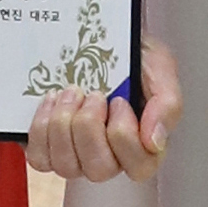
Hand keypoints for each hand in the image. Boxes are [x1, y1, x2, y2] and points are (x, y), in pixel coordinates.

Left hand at [28, 36, 182, 183]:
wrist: (100, 37)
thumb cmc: (132, 58)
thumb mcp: (160, 68)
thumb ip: (167, 103)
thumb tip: (155, 141)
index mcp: (143, 146)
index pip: (139, 167)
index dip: (124, 135)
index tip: (120, 101)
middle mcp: (110, 158)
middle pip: (99, 169)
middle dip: (89, 126)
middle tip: (93, 94)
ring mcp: (77, 158)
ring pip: (66, 166)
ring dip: (64, 124)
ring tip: (71, 92)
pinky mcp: (48, 150)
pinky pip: (40, 157)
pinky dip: (42, 127)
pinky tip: (52, 101)